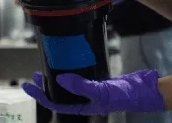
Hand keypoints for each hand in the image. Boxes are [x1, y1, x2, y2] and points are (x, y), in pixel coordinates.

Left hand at [22, 70, 164, 115]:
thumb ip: (79, 86)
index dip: (40, 95)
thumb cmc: (123, 95)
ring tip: (47, 68)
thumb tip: (59, 79)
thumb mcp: (99, 91)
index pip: (55, 103)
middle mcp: (84, 101)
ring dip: (56, 79)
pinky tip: (69, 64)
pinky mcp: (98, 83)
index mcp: (82, 108)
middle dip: (45, 87)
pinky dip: (72, 72)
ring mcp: (91, 92)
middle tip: (34, 76)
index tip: (28, 85)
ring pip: (68, 87)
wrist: (142, 90)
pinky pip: (80, 78)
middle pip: (59, 95)